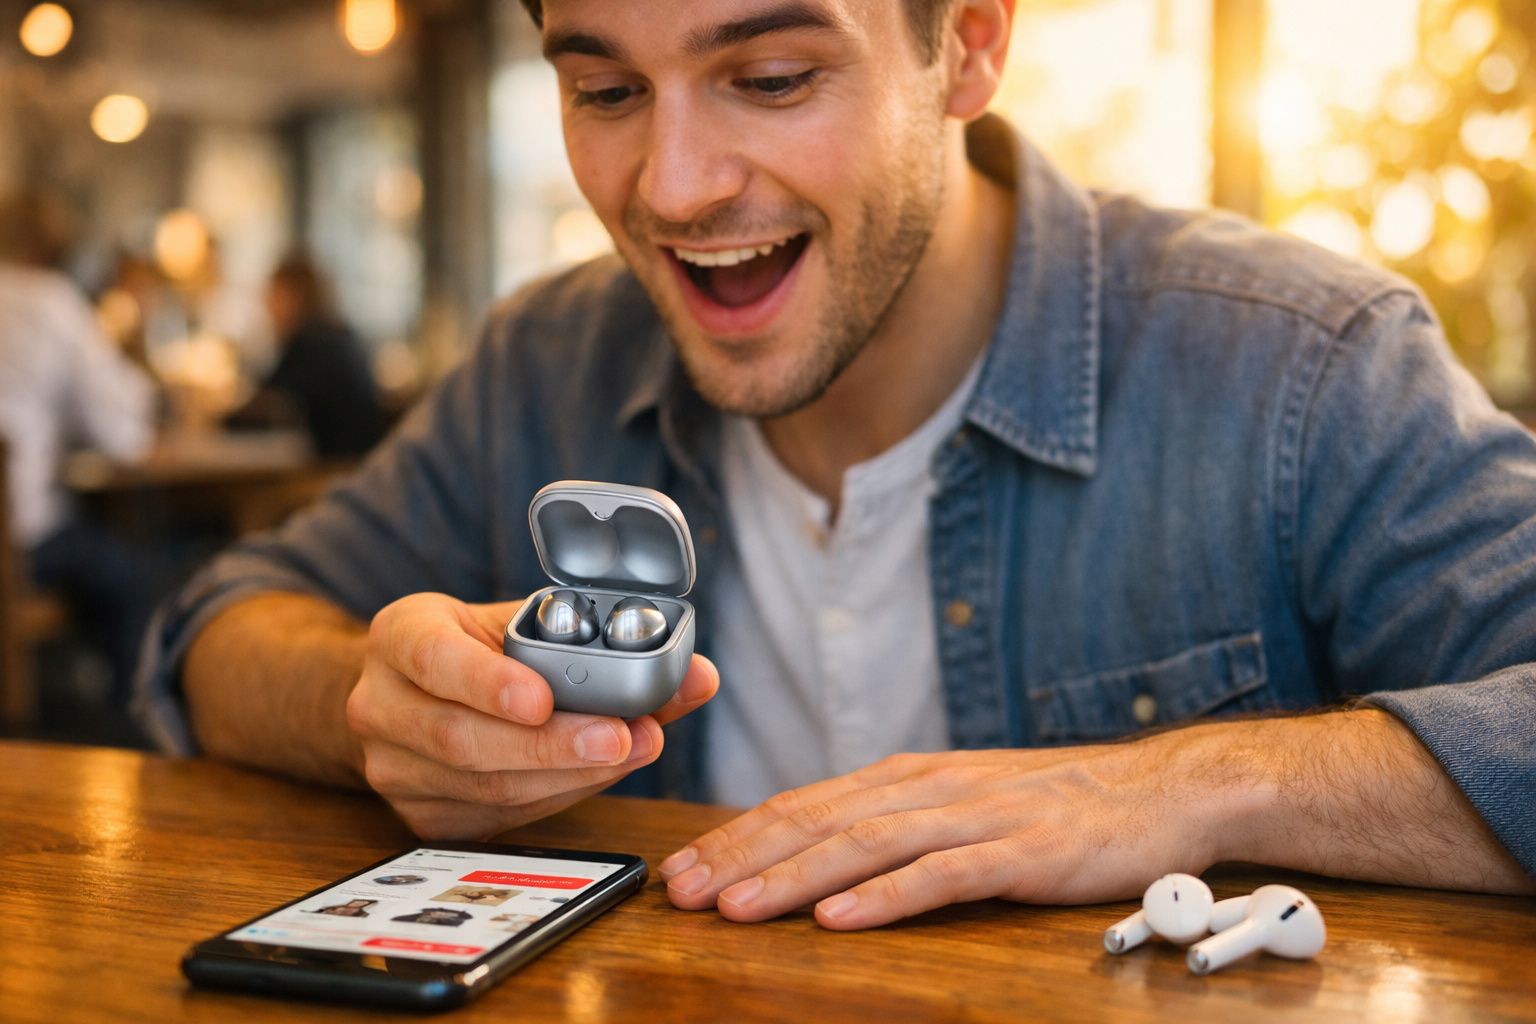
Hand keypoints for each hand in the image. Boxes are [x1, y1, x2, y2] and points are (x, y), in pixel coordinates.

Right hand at [346, 592, 717, 838]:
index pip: (433, 659)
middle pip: (462, 738)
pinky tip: (598, 773)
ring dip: (567, 775)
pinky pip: (496, 818)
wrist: (410, 691)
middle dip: (552, 743)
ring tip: (632, 750)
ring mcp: (392, 770)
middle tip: (623, 737)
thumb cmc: (478, 647)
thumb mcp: (524, 623)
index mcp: (398, 637)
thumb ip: (605, 646)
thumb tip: (700, 675)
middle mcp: (379, 705)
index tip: (542, 697)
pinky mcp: (419, 818)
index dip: (488, 682)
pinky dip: (556, 796)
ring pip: (483, 787)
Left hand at [659, 737, 1218, 929]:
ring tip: (740, 907)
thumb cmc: (1050, 803)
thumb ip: (892, 818)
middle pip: (820, 820)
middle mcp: (930, 787)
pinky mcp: (1020, 850)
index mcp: (907, 776)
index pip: (805, 804)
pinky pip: (942, 873)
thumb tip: (815, 848)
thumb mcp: (957, 799)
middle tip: (684, 892)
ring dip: (796, 876)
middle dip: (744, 857)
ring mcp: (975, 815)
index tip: (684, 869)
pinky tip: (841, 918)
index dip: (739, 836)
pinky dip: (887, 896)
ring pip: (867, 843)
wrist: (1154, 790)